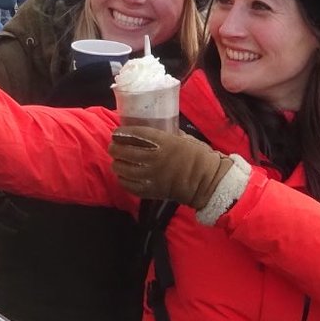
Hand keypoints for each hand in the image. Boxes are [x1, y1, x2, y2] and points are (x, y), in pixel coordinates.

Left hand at [109, 126, 233, 209]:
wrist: (206, 180)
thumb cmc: (198, 156)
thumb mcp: (184, 138)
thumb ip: (168, 134)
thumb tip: (156, 130)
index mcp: (164, 142)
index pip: (136, 134)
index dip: (123, 133)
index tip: (117, 132)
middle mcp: (154, 158)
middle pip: (125, 152)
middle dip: (115, 148)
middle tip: (114, 146)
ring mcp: (150, 175)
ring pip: (123, 169)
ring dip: (117, 164)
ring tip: (117, 161)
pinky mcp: (150, 190)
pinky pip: (128, 185)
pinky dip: (122, 179)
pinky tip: (123, 176)